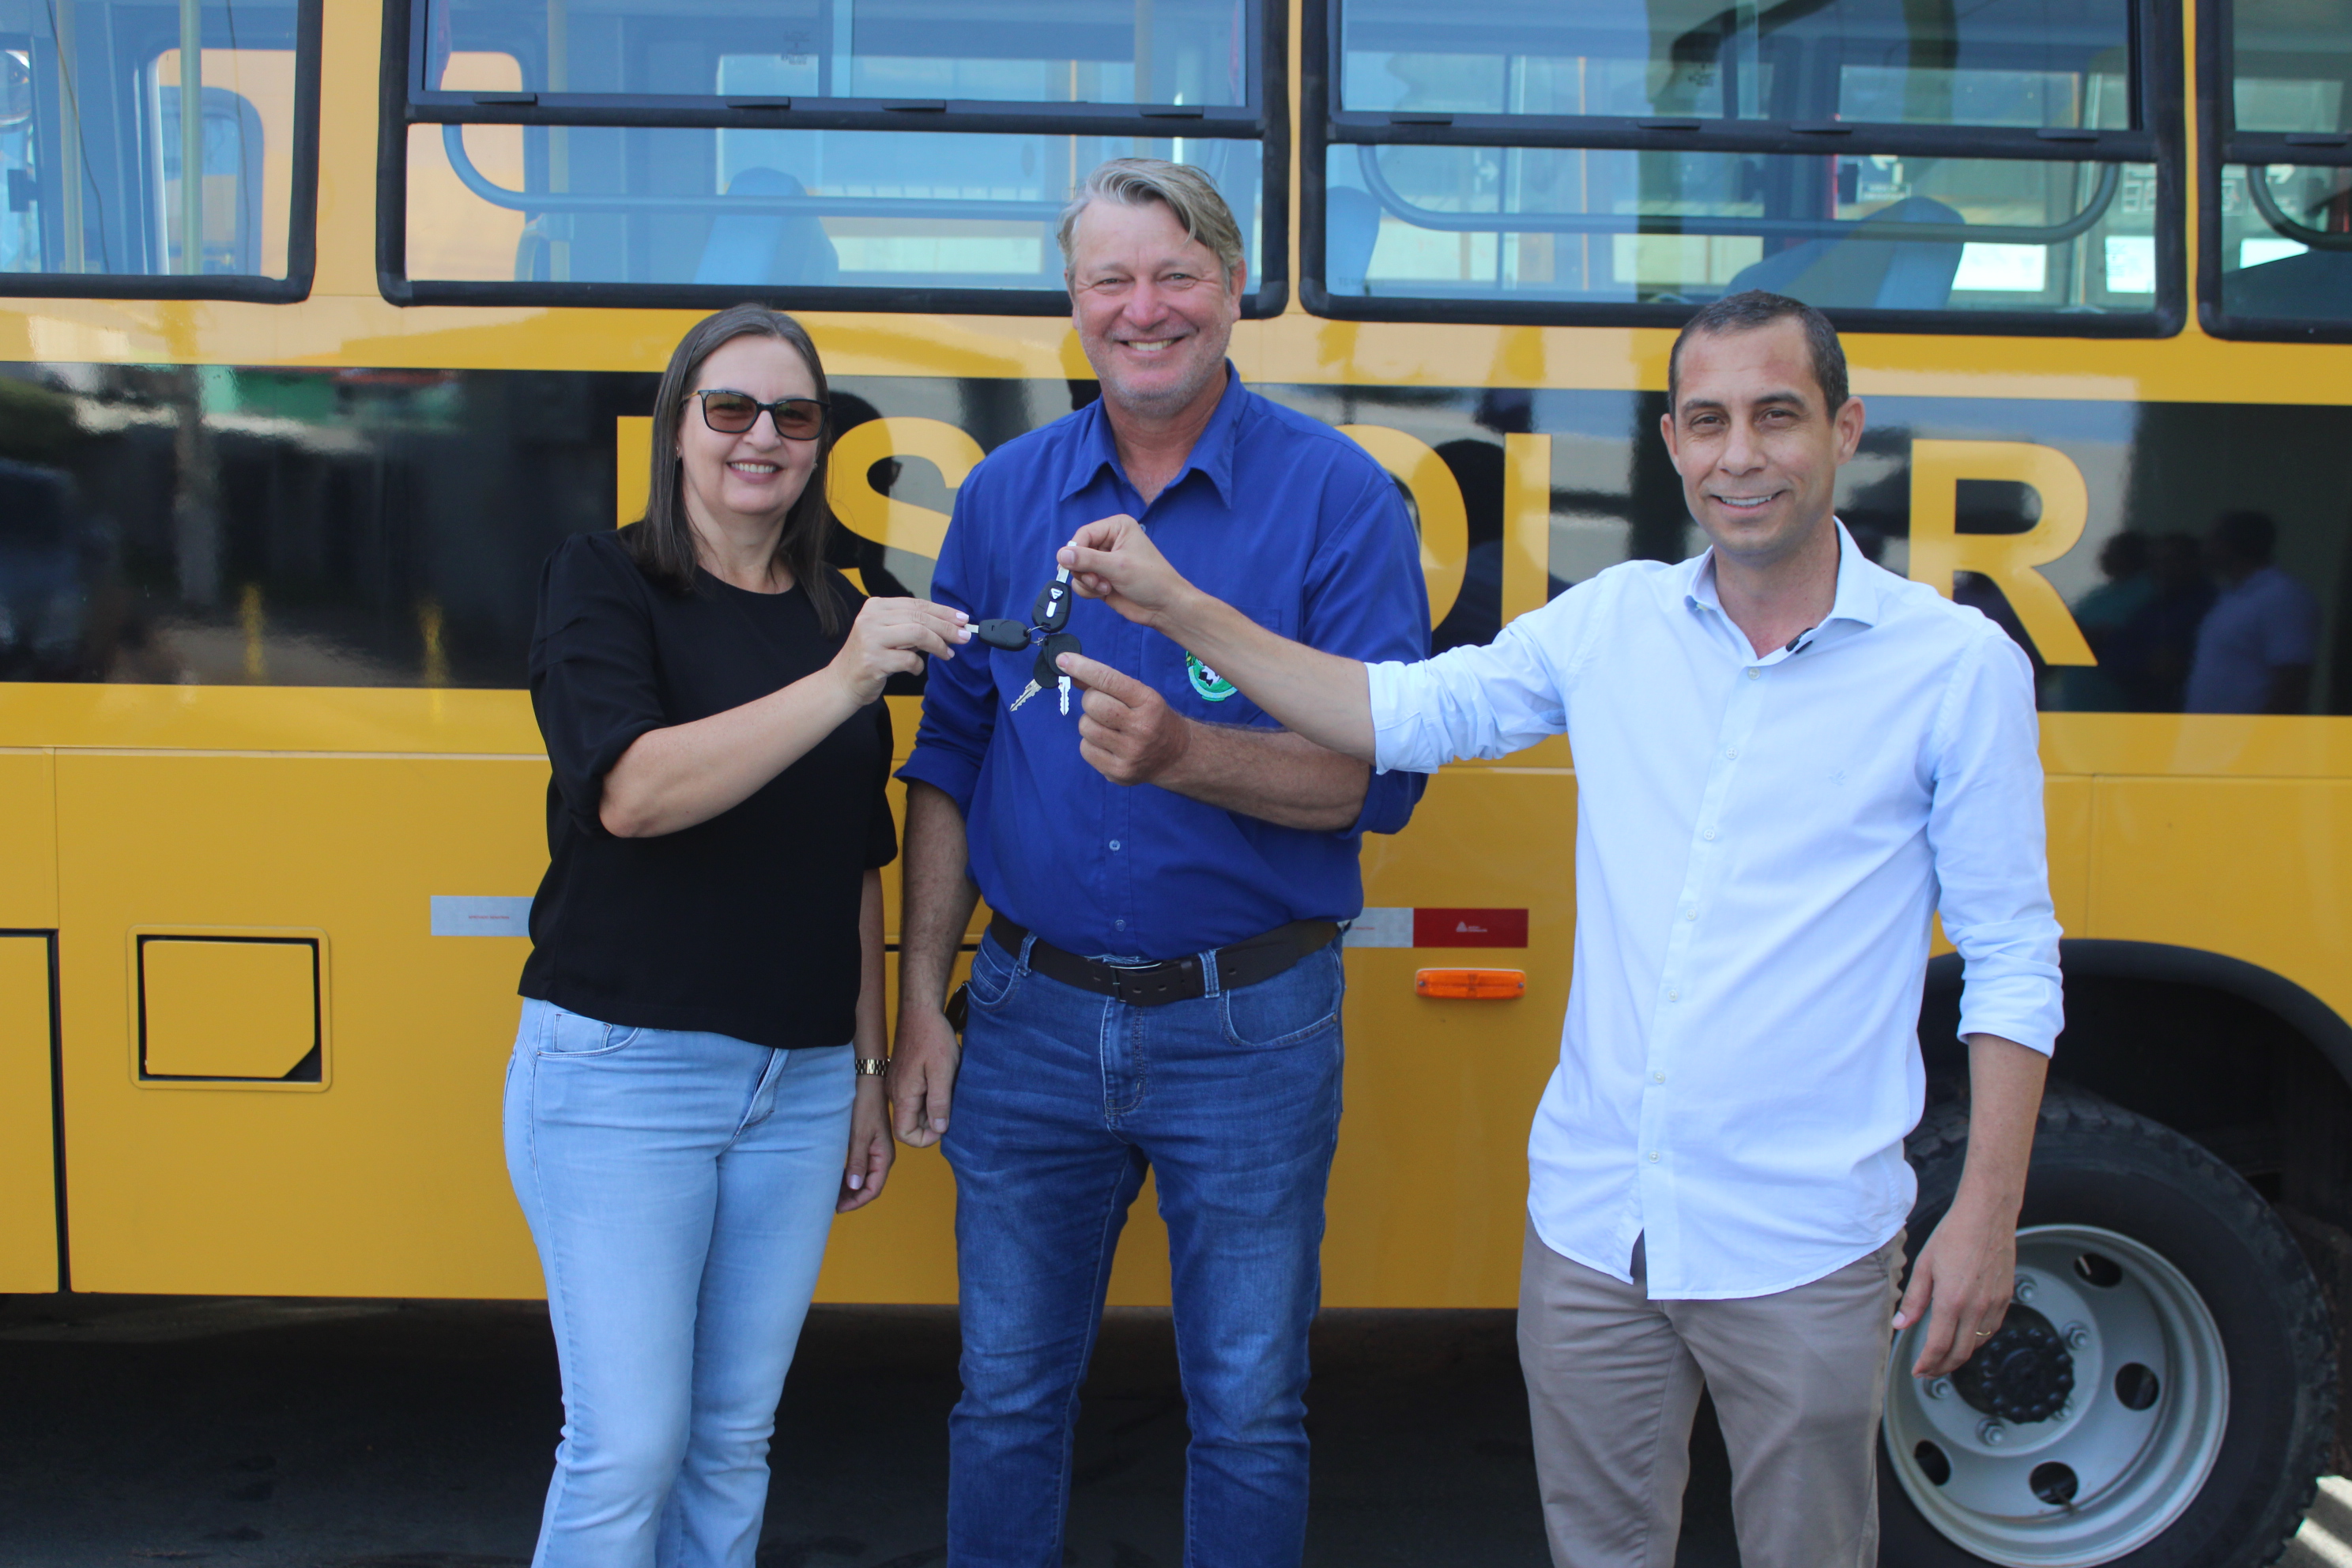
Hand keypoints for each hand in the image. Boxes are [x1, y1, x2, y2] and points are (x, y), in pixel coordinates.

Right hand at [829, 597, 970, 706]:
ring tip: (948, 654)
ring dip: (938, 645)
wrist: (842, 682)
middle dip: (946, 627)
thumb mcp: (888, 634)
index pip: (916, 604)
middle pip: (920, 618)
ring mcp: (870, 639)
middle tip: (964, 636)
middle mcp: (871, 619)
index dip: (943, 611)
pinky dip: (918, 665)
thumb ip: (912, 626)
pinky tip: (915, 668)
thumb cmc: (871, 657)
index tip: (962, 619)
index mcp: (876, 607)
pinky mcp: (873, 661)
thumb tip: (951, 625)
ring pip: (917, 634)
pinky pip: (909, 659)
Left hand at [837, 1075, 892, 1211]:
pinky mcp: (867, 1144)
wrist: (867, 1083)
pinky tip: (836, 1178)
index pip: (873, 1189)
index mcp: (884, 1157)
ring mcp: (875, 1151)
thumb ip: (857, 1161)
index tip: (838, 1208)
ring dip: (850, 1189)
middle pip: (869, 1186)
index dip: (857, 1202)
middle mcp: (881, 1157)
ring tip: (831, 1195)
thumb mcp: (859, 1135)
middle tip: (831, 1205)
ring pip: (864, 1178)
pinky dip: (848, 1176)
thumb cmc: (864, 1106)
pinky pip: (860, 1167)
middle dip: (852, 1198)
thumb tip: (854, 1187)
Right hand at [889, 1005, 961, 1147]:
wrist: (921, 1011)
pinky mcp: (904, 1075)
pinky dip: (930, 1094)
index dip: (925, 1138)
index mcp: (903, 1095)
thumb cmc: (932, 1037)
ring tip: (949, 1089)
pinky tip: (944, 1080)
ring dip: (933, 1106)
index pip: (904, 1134)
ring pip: (915, 1109)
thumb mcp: (942, 1071)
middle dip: (933, 1120)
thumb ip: (939, 1102)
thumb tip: (940, 1129)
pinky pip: (915, 1095)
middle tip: (953, 1103)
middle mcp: (895, 1093)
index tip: (945, 1125)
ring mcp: (898, 1083)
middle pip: (911, 1123)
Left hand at [1057, 651, 1193, 786]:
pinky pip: (1085, 749)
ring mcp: (1130, 753)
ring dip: (1090, 723)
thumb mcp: (1140, 695)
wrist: (1176, 756)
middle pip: (1092, 704)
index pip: (1109, 680)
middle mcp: (1141, 728)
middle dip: (1090, 700)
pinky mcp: (1118, 772)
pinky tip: (1108, 745)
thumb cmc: (1153, 719)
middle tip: (1103, 705)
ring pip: (1085, 727)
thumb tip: (1070, 667)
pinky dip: (1091, 743)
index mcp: (1149, 702)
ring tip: (1109, 727)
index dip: (1083, 668)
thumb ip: (1107, 683)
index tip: (1063, 660)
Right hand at [1058, 515, 1194, 626]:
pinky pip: (1081, 582)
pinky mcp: (1101, 578)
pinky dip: (1088, 590)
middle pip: (1077, 552)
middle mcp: (1109, 541)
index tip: (1075, 566)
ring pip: (1077, 569)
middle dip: (1084, 569)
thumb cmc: (1151, 580)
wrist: (1164, 607)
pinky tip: (1105, 592)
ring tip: (1105, 586)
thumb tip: (1061, 555)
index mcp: (1117, 527)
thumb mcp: (1117, 566)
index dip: (1076, 551)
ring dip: (1087, 581)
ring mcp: (1104, 561)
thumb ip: (1087, 560)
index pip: (1083, 534)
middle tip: (1097, 580)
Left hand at [1894, 1196, 2018, 1376]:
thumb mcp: (1924, 1264)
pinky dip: (1976, 1340)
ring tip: (1943, 1357)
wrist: (1988, 1214)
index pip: (1939, 1346)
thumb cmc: (1954, 1233)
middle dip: (1942, 1368)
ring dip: (1960, 1356)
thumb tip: (1901, 1324)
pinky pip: (1991, 1330)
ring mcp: (1995, 1304)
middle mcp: (1977, 1307)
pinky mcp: (2006, 1298)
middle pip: (1960, 1353)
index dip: (1927, 1364)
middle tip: (1928, 1371)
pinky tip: (1965, 1337)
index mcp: (1952, 1300)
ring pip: (1977, 1344)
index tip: (1918, 1371)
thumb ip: (1913, 1299)